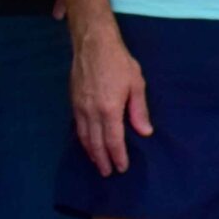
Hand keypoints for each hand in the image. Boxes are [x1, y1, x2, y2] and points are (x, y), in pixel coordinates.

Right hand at [71, 25, 151, 175]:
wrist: (93, 45)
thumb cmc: (119, 62)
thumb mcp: (136, 84)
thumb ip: (139, 110)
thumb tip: (145, 132)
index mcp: (109, 109)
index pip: (113, 141)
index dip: (118, 156)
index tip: (121, 168)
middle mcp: (92, 113)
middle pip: (96, 144)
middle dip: (102, 160)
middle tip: (108, 173)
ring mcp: (80, 108)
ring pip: (84, 138)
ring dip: (91, 153)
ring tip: (98, 163)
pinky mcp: (73, 103)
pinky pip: (77, 128)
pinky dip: (82, 140)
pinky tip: (87, 144)